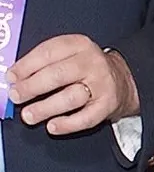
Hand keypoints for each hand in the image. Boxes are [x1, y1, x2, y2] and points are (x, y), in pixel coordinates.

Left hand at [7, 35, 139, 134]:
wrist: (123, 81)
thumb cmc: (88, 68)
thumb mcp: (70, 53)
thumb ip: (47, 61)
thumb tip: (18, 78)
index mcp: (79, 45)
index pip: (47, 53)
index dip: (26, 66)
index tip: (11, 77)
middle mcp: (92, 63)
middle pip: (57, 75)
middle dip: (32, 87)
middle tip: (16, 96)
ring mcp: (102, 86)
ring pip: (70, 98)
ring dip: (46, 108)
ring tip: (29, 115)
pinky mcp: (108, 106)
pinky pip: (86, 118)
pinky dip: (68, 124)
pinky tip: (52, 126)